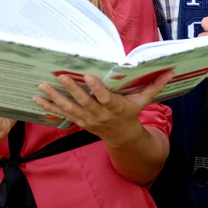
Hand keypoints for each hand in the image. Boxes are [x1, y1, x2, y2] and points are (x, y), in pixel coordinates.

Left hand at [34, 70, 172, 148]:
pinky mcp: (78, 120)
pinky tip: (37, 99)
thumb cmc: (132, 113)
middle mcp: (99, 114)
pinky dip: (48, 107)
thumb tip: (170, 70)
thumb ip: (154, 85)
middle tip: (61, 76)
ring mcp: (87, 119)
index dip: (96, 88)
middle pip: (84, 102)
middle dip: (72, 89)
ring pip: (69, 108)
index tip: (88, 76)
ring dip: (55, 98)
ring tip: (42, 86)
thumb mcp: (144, 101)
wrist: (122, 137)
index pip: (105, 97)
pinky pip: (61, 114)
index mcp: (115, 107)